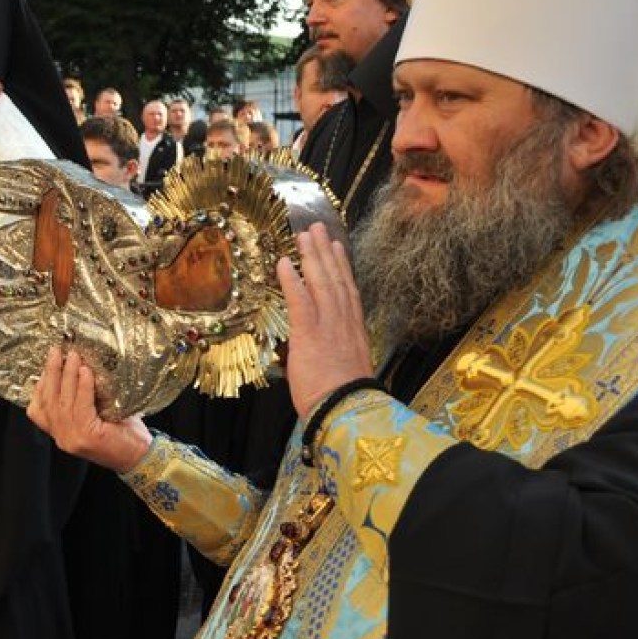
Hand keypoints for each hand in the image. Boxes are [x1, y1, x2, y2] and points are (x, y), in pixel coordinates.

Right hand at [27, 348, 151, 472]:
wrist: (140, 458)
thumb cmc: (122, 437)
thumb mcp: (94, 418)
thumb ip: (80, 403)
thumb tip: (77, 370)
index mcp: (61, 434)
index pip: (38, 410)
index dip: (41, 385)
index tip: (47, 365)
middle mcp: (63, 438)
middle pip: (49, 401)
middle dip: (51, 373)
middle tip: (56, 353)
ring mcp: (73, 438)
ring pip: (63, 402)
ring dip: (67, 375)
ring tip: (73, 357)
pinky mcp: (87, 436)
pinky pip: (81, 405)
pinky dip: (83, 386)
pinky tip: (86, 372)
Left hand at [275, 221, 373, 417]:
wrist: (346, 410)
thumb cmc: (342, 398)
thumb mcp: (341, 369)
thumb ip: (330, 352)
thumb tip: (316, 350)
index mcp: (353, 330)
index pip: (348, 291)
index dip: (342, 266)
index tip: (337, 246)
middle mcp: (344, 321)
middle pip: (335, 278)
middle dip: (325, 251)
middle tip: (317, 228)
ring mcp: (328, 325)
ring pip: (321, 282)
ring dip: (311, 256)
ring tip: (304, 234)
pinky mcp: (310, 333)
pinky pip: (300, 300)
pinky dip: (292, 280)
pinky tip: (284, 263)